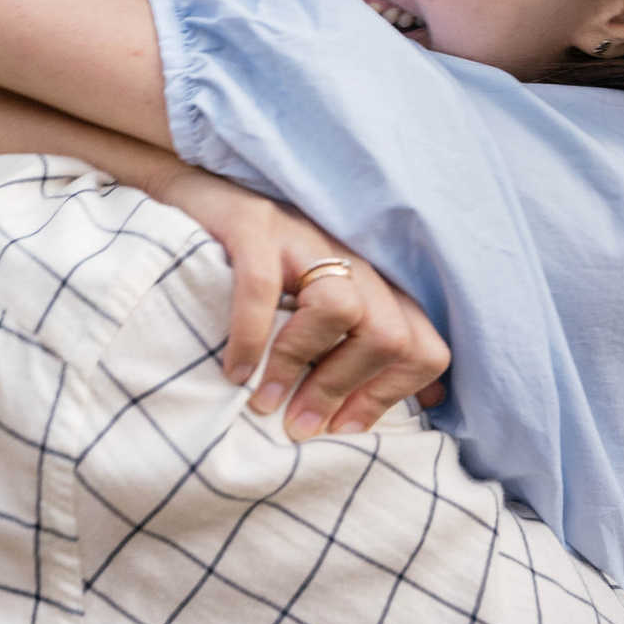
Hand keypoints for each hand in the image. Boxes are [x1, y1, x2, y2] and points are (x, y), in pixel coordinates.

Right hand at [148, 166, 449, 438]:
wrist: (192, 195)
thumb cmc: (251, 270)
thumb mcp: (313, 309)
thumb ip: (358, 348)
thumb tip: (430, 399)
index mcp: (371, 286)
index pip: (423, 348)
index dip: (391, 396)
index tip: (343, 428)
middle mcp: (348, 258)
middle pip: (390, 335)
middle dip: (348, 392)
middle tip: (301, 425)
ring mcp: (303, 236)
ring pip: (340, 309)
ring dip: (300, 369)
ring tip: (265, 403)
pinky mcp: (254, 224)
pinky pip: (263, 288)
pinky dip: (251, 339)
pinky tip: (234, 372)